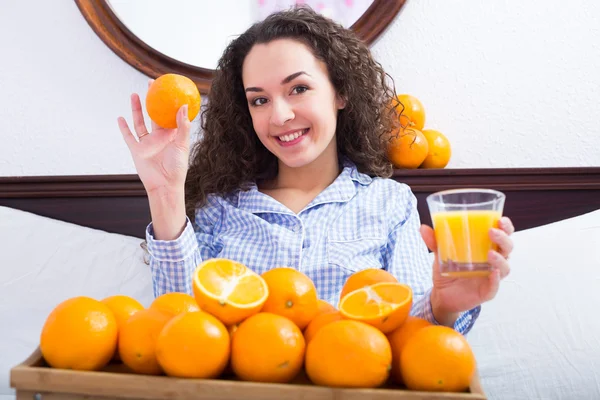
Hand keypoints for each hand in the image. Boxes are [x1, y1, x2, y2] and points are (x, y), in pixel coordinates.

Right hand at [117, 80, 190, 195]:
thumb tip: (183, 106)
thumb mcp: (182, 144)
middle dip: (152, 100)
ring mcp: (147, 143)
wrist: (165, 185)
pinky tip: (120, 117)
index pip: (170, 114)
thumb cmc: (177, 167)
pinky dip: (124, 128)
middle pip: (154, 114)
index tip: (169, 88)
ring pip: (140, 122)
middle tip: (151, 84)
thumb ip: (183, 126)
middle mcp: (159, 137)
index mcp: (171, 135)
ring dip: (137, 109)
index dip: (169, 102)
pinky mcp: (136, 150)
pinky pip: (129, 137)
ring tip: (134, 95)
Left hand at [420, 217, 514, 324]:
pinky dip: (495, 280)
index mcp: (486, 248)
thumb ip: (435, 241)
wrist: (440, 294)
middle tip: (492, 232)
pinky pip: (495, 287)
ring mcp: (491, 277)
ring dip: (500, 259)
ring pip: (505, 268)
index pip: (503, 235)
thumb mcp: (440, 254)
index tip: (500, 219)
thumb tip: (423, 228)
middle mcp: (493, 261)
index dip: (506, 227)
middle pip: (507, 249)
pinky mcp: (486, 292)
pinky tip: (492, 273)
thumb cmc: (447, 270)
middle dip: (503, 239)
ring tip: (490, 254)